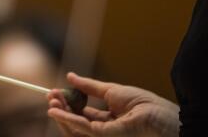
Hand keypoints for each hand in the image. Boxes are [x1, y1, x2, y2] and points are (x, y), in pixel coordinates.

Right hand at [47, 73, 179, 135]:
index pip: (83, 114)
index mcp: (109, 119)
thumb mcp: (111, 90)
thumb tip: (70, 76)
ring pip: (75, 129)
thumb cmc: (142, 103)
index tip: (55, 92)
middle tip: (50, 96)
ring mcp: (103, 135)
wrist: (157, 114)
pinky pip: (81, 129)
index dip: (68, 104)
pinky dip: (67, 120)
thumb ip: (89, 87)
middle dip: (61, 109)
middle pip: (76, 123)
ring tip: (52, 101)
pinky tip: (57, 110)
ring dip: (61, 115)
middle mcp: (104, 130)